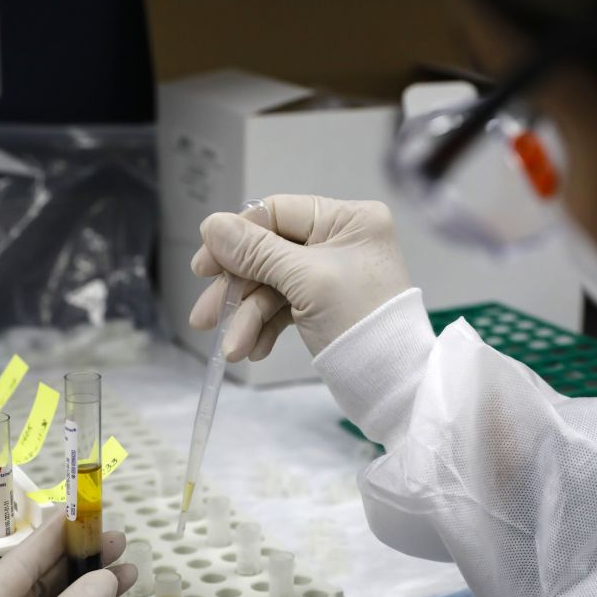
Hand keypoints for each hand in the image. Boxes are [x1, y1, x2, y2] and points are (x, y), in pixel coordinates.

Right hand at [189, 195, 411, 359]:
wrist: (393, 383)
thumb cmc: (358, 319)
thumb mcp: (305, 280)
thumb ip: (256, 251)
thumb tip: (211, 224)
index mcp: (348, 219)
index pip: (277, 213)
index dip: (236, 239)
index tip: (203, 268)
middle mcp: (340, 239)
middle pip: (269, 252)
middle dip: (236, 289)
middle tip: (203, 317)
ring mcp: (331, 274)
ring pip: (271, 285)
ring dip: (246, 317)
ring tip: (231, 349)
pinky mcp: (324, 305)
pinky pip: (284, 308)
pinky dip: (264, 328)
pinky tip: (252, 351)